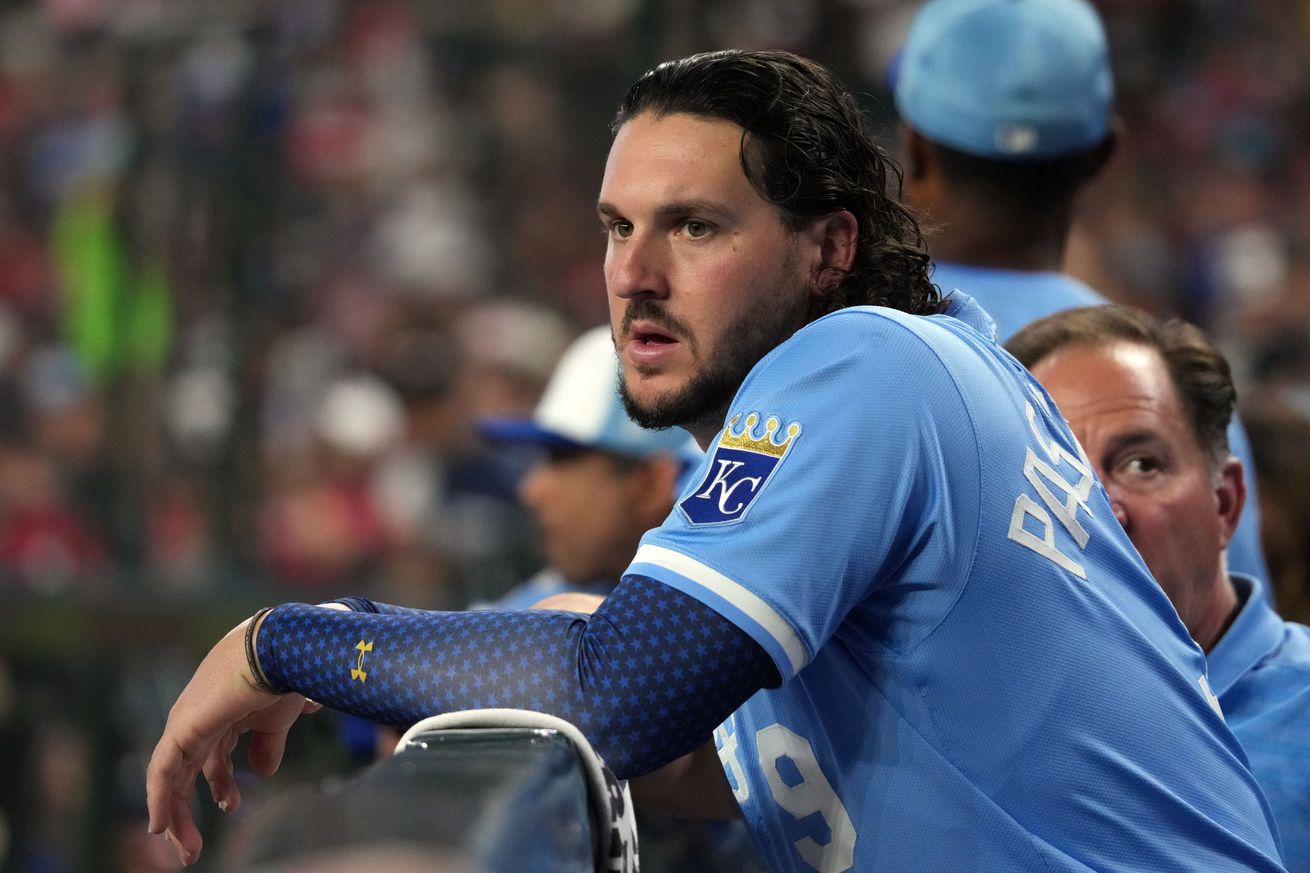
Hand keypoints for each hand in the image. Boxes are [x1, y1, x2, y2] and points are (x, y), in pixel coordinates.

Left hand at [145, 616, 320, 865]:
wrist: (279, 649)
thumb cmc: (285, 676)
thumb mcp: (278, 719)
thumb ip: (268, 745)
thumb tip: (264, 772)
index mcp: (226, 711)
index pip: (214, 753)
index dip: (221, 782)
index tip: (232, 805)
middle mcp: (201, 717)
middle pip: (188, 769)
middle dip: (190, 807)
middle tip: (194, 846)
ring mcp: (187, 722)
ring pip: (171, 777)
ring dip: (176, 815)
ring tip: (185, 848)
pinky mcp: (181, 729)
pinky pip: (162, 772)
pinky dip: (159, 800)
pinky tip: (161, 826)